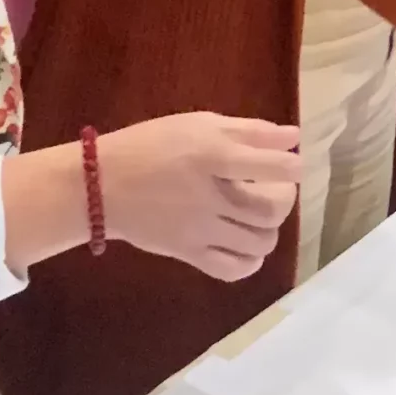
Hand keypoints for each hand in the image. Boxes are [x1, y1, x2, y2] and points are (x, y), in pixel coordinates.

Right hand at [98, 113, 301, 281]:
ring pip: (259, 242)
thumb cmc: (152, 146)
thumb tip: (294, 138)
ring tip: (255, 216)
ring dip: (268, 229)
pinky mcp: (188, 254)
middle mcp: (210, 196)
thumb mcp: (199, 124)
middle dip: (283, 199)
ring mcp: (200, 230)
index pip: (271, 167)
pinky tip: (244, 245)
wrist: (101, 185)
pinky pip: (234, 269)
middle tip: (272, 190)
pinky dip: (250, 261)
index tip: (290, 166)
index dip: (291, 168)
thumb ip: (250, 131)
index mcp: (213, 156)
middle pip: (271, 210)